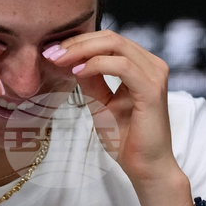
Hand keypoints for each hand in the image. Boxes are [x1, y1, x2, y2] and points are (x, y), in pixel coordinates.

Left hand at [46, 30, 180, 186]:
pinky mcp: (152, 89)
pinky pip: (122, 66)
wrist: (145, 167)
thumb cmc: (126, 138)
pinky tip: (76, 72)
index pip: (108, 41)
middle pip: (111, 38)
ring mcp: (155, 75)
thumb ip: (90, 80)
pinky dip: (96, 65)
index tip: (50, 52)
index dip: (78, 42)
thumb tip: (70, 60)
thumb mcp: (100, 103)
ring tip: (58, 60)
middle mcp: (152, 65)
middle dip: (77, 42)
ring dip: (82, 50)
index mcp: (142, 65)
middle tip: (50, 53)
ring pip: (116, 45)